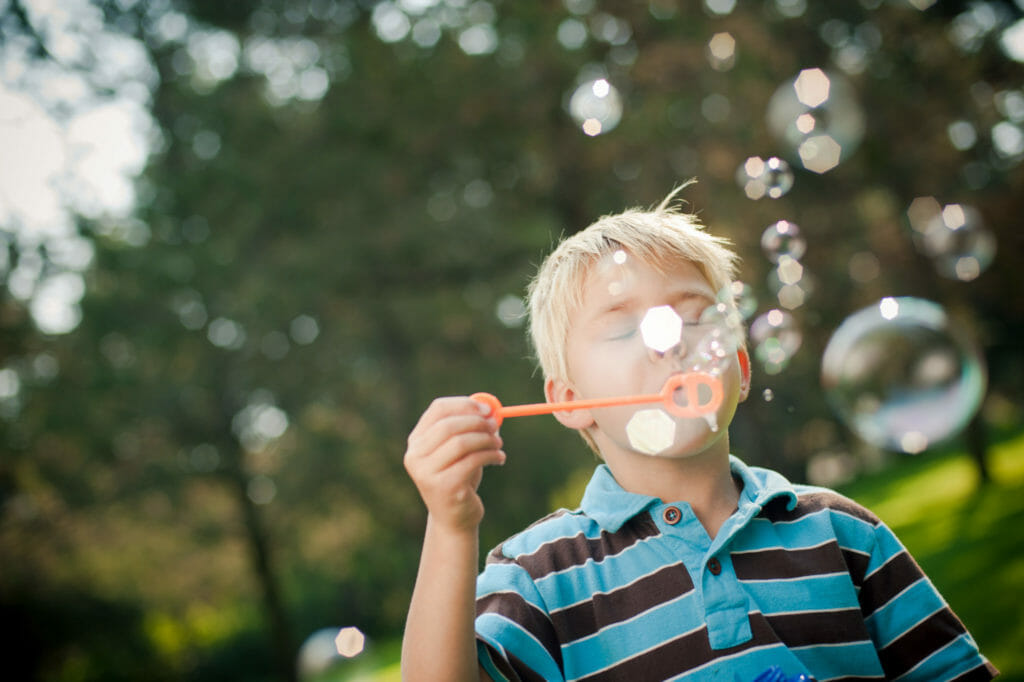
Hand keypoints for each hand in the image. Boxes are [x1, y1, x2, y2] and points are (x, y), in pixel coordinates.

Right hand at [404, 396, 505, 531]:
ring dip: (487, 440)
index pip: (437, 409)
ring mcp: (427, 473)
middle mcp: (416, 456)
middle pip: (449, 425)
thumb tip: (491, 408)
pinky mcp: (444, 487)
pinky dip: (491, 455)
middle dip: (477, 422)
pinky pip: (472, 461)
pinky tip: (500, 459)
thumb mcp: (461, 450)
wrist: (454, 518)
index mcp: (416, 441)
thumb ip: (470, 427)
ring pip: (462, 443)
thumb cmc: (459, 477)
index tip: (488, 409)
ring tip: (499, 445)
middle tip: (496, 425)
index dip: (464, 404)